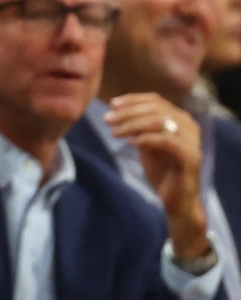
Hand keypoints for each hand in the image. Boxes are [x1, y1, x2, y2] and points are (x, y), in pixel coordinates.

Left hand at [106, 93, 209, 259]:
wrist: (176, 200)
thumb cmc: (161, 169)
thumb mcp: (146, 143)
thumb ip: (138, 126)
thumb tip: (116, 109)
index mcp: (180, 119)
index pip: (156, 100)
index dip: (133, 99)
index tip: (112, 105)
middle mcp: (189, 126)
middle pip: (156, 108)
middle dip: (128, 112)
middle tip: (107, 120)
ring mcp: (192, 141)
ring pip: (159, 121)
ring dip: (132, 124)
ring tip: (114, 133)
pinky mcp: (190, 156)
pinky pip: (166, 140)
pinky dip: (145, 138)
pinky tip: (131, 144)